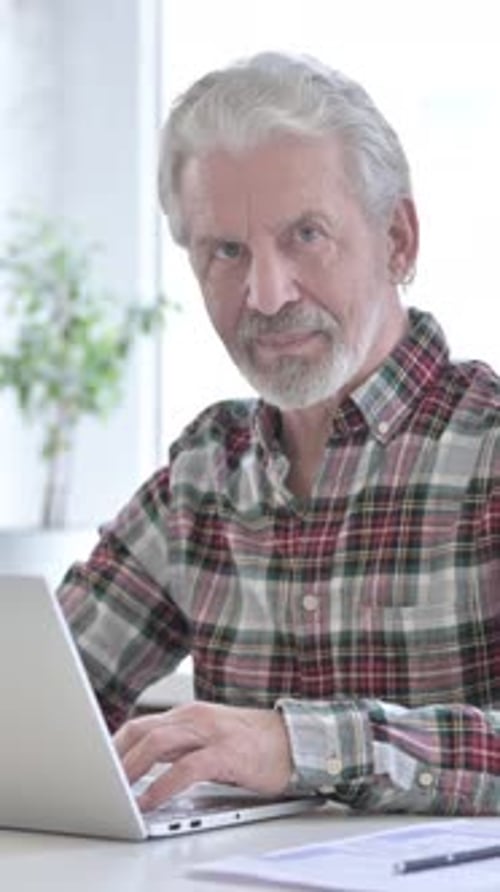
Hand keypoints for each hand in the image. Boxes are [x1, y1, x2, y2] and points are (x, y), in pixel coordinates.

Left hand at [114, 702, 292, 810]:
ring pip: (157, 743)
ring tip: (116, 792)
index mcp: (189, 714)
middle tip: (97, 782)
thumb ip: (181, 747)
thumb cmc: (254, 745)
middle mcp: (195, 717)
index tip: (96, 768)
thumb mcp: (210, 739)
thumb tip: (146, 768)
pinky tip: (151, 801)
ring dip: (131, 769)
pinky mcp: (227, 753)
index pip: (140, 725)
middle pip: (141, 731)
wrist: (298, 741)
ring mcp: (211, 733)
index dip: (114, 746)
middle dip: (114, 757)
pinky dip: (163, 785)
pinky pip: (186, 768)